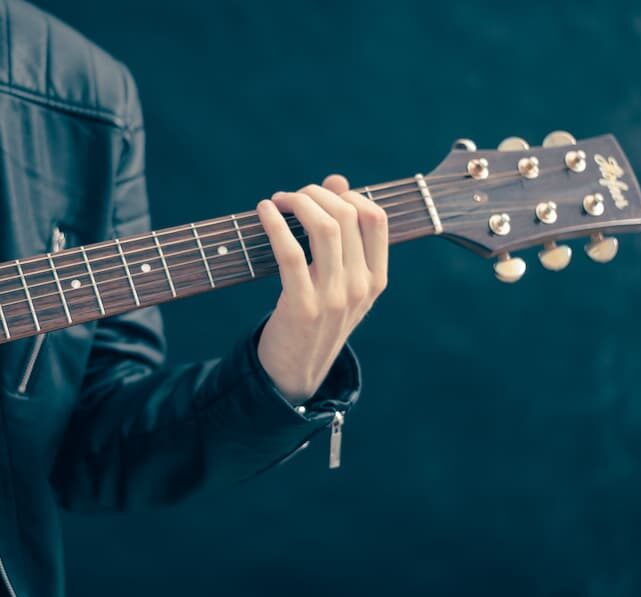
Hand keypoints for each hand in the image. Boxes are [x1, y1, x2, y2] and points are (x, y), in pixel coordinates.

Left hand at [256, 174, 387, 402]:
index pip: (376, 219)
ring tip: (278, 200)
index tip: (322, 194)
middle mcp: (361, 287)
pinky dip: (274, 224)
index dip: (348, 195)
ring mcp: (334, 298)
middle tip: (291, 196)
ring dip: (298, 202)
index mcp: (376, 280)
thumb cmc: (315, 318)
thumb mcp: (339, 280)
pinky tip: (264, 212)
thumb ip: (343, 234)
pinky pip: (290, 252)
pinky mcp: (302, 306)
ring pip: (324, 228)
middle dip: (315, 194)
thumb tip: (337, 180)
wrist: (295, 372)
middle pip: (346, 216)